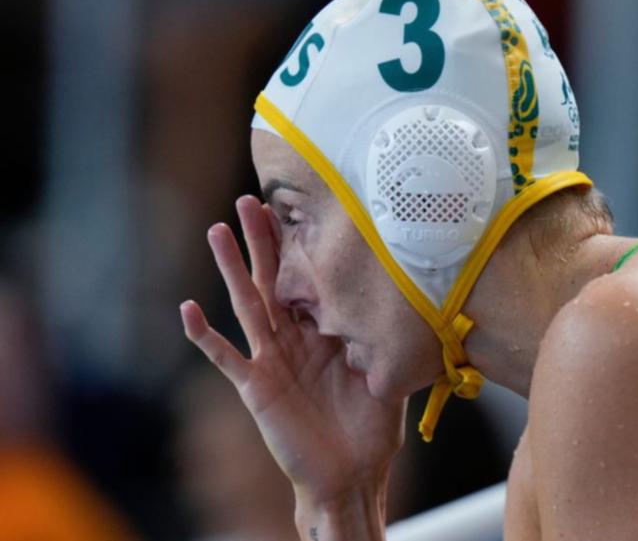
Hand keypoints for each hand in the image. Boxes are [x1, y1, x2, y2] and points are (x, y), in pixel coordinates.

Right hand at [181, 195, 404, 508]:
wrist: (352, 473)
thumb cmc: (370, 427)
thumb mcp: (387, 372)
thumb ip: (389, 337)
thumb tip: (415, 300)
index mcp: (323, 331)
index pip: (308, 279)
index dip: (301, 245)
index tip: (297, 204)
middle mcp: (293, 339)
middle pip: (273, 279)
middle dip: (262, 240)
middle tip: (250, 198)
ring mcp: (271, 360)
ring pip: (247, 304)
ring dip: (232, 269)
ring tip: (216, 232)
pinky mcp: (256, 387)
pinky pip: (227, 357)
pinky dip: (205, 335)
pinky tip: (187, 310)